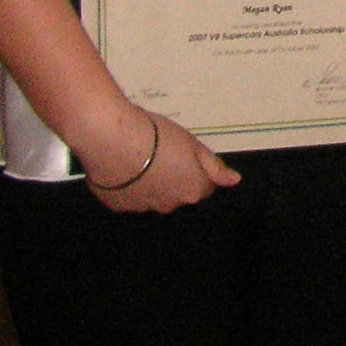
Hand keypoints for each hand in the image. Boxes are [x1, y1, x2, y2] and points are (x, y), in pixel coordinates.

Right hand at [78, 106, 240, 213]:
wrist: (111, 140)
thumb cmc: (156, 138)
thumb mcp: (193, 145)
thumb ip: (214, 167)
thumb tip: (234, 180)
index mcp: (192, 190)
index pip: (204, 186)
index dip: (196, 169)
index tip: (185, 155)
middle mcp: (170, 205)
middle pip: (179, 194)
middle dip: (175, 178)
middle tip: (161, 154)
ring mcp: (142, 207)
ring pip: (154, 196)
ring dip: (151, 183)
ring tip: (139, 158)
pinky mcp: (118, 206)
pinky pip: (129, 197)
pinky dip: (128, 186)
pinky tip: (123, 167)